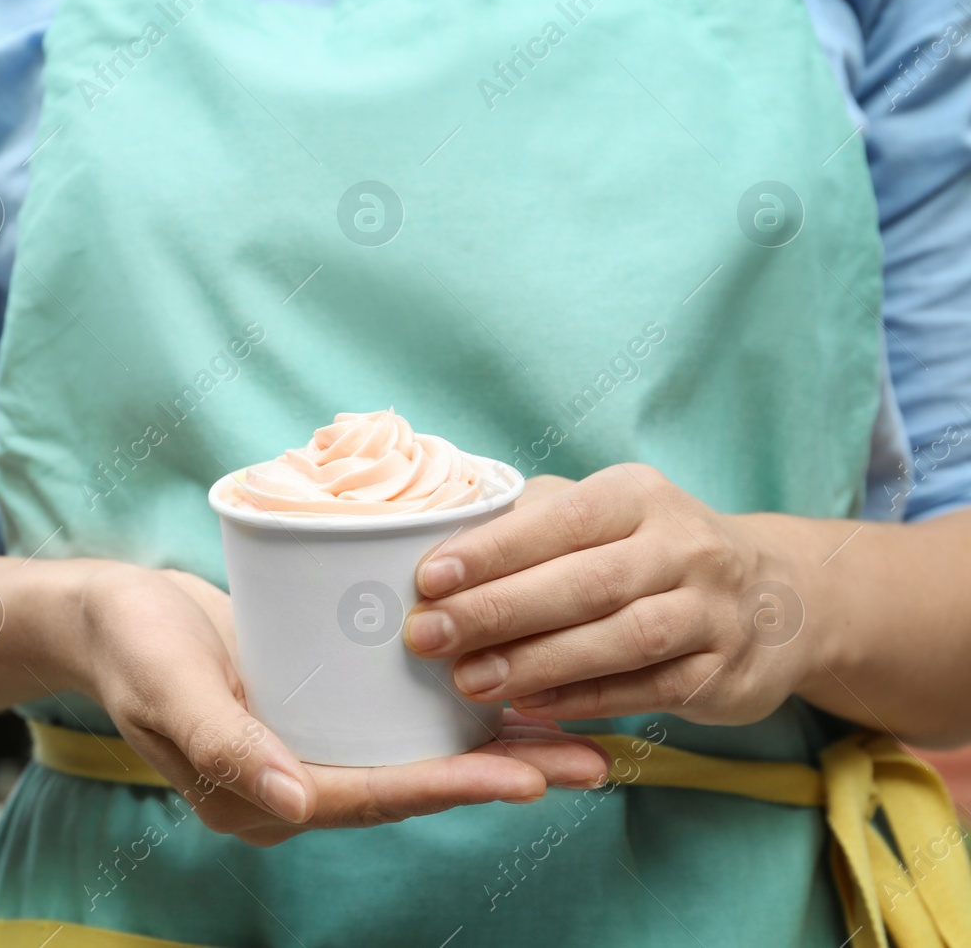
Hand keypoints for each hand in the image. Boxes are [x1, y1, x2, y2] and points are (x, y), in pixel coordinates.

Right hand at [72, 564, 611, 846]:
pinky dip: (453, 715)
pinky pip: (394, 725)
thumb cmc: (130, 643)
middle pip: (410, 786)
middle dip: (500, 774)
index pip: (368, 797)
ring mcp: (305, 751)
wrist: (105, 614)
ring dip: (494, 748)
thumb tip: (292, 803)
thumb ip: (226, 744)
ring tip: (580, 738)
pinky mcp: (316, 714)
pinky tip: (510, 693)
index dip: (448, 788)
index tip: (526, 776)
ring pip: (413, 758)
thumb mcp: (168, 686)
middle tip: (594, 762)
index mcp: (257, 795)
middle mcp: (290, 785)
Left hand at [404, 463, 810, 725]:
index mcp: (640, 495)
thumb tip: (435, 542)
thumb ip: (529, 521)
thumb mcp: (600, 514)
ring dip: (538, 663)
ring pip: (620, 638)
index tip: (428, 578)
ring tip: (469, 681)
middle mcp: (685, 546)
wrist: (775, 597)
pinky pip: (646, 688)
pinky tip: (529, 707)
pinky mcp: (724, 672)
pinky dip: (584, 699)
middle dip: (498, 611)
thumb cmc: (647, 549)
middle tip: (428, 637)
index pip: (560, 518)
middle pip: (585, 582)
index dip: (492, 550)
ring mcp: (712, 611)